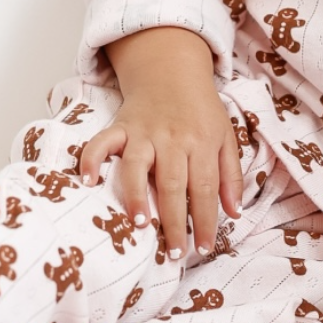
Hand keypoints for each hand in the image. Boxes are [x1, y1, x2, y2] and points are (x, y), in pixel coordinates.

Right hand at [79, 28, 243, 258]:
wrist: (172, 69)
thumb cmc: (200, 110)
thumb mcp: (226, 136)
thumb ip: (231, 175)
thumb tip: (234, 213)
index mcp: (202, 142)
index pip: (205, 188)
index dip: (205, 220)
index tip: (204, 248)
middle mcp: (172, 139)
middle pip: (173, 184)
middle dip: (174, 222)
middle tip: (174, 253)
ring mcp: (144, 132)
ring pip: (138, 166)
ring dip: (138, 195)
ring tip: (140, 224)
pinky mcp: (121, 126)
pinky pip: (102, 142)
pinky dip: (92, 159)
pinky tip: (88, 180)